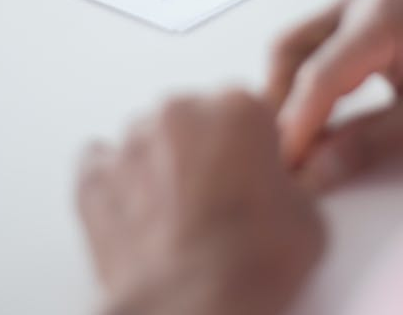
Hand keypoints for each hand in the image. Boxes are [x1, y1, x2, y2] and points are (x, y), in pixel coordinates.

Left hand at [77, 91, 324, 314]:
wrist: (192, 309)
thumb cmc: (249, 267)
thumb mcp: (309, 217)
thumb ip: (292, 181)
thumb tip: (285, 186)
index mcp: (238, 107)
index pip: (247, 108)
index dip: (253, 145)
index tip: (255, 172)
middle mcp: (181, 111)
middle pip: (195, 116)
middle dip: (206, 149)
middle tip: (218, 200)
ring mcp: (131, 141)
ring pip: (149, 138)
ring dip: (162, 164)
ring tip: (178, 215)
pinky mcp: (93, 175)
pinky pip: (102, 164)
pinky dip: (118, 183)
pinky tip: (139, 215)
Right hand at [268, 0, 402, 190]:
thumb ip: (364, 145)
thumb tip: (308, 175)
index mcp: (385, 12)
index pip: (320, 73)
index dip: (295, 124)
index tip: (282, 168)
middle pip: (291, 48)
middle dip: (280, 102)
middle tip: (280, 157)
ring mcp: (360, 1)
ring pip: (296, 48)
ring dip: (289, 95)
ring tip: (295, 145)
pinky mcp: (360, 16)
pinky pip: (315, 49)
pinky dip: (308, 86)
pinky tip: (314, 125)